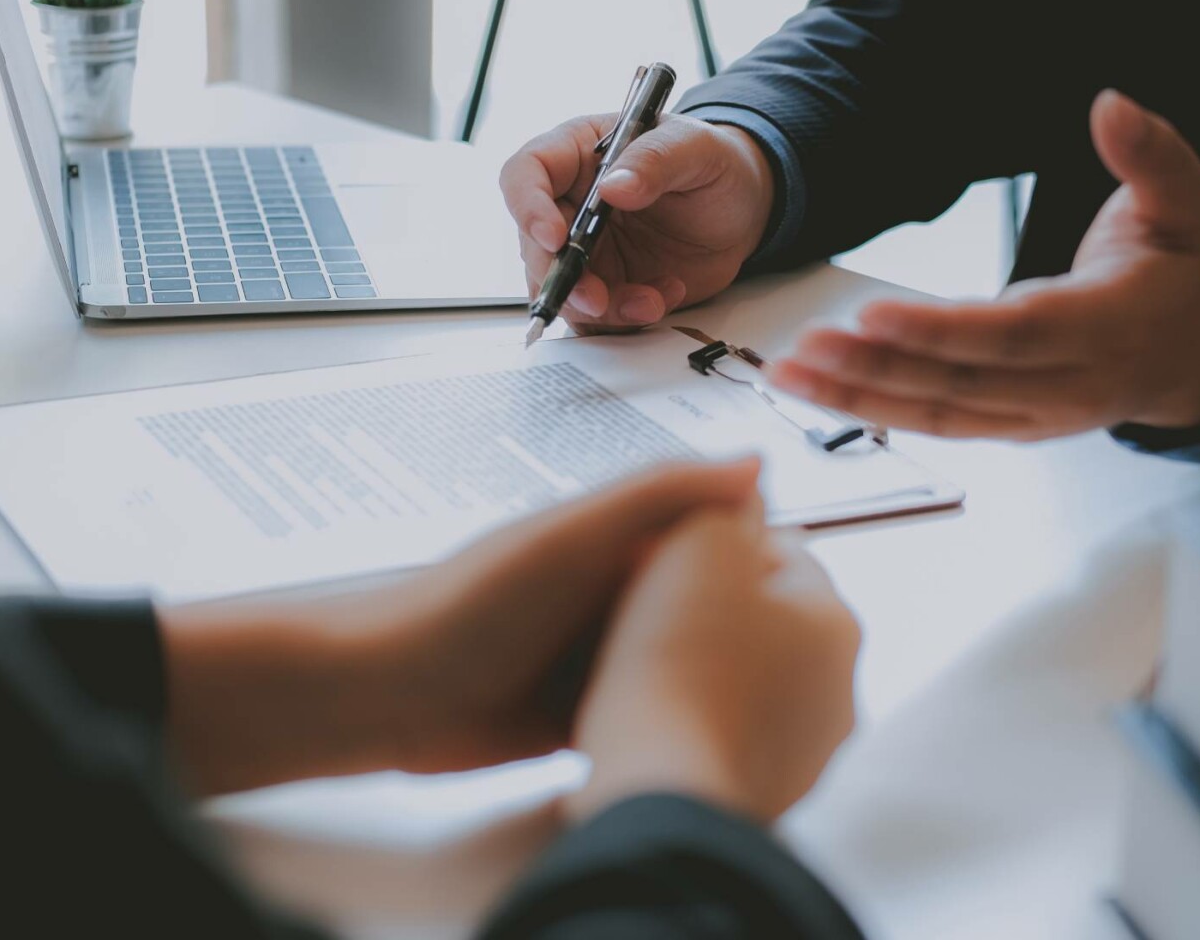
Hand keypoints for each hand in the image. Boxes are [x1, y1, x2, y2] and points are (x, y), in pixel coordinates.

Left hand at [159, 459, 766, 795]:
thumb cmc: (467, 605)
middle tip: (810, 655)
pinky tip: (718, 737)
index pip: (712, 531)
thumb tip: (756, 462)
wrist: (386, 697)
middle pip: (705, 602)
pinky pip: (647, 710)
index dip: (761, 552)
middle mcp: (612, 590)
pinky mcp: (582, 712)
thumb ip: (659, 495)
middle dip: (747, 625)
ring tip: (780, 702)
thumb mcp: (572, 536)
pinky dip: (675, 720)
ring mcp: (597, 652)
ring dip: (715, 678)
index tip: (812, 580)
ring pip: (682, 662)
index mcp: (616, 536)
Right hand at [501, 112, 774, 331]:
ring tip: (651, 300)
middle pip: (535, 244)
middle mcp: (571, 203)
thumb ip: (655, 161)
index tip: (554, 237)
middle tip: (596, 299)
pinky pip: (596, 316)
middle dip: (562, 278)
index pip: (527, 173)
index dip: (528, 206)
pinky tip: (662, 297)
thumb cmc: (714, 163)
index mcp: (578, 154)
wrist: (744, 209)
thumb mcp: (695, 148)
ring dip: (599, 307)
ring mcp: (587, 250)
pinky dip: (625, 318)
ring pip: (562, 289)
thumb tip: (613, 186)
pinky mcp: (607, 285)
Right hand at [567, 500, 859, 823]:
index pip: (782, 550)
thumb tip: (743, 489)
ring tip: (642, 666)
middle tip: (650, 606)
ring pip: (748, 681)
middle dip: (714, 607)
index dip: (715, 541)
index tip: (668, 553)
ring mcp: (807, 751)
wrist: (657, 789)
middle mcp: (839, 690)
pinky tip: (652, 718)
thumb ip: (726, 501)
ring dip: (705, 668)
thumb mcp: (699, 542)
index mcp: (837, 621)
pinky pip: (727, 736)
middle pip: (767, 619)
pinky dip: (696, 723)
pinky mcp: (766, 795)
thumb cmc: (677, 668)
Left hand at [769, 89, 1199, 438]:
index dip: (942, 330)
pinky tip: (821, 391)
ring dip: (858, 397)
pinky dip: (876, 411)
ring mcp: (1038, 417)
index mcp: (1109, 327)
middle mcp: (1069, 385)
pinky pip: (938, 425)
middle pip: (960, 383)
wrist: (1197, 355)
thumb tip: (1110, 104)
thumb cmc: (1179, 271)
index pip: (1014, 333)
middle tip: (803, 346)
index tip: (872, 314)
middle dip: (876, 368)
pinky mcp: (1012, 428)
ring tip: (788, 372)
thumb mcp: (1186, 200)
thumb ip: (1150, 152)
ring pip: (938, 414)